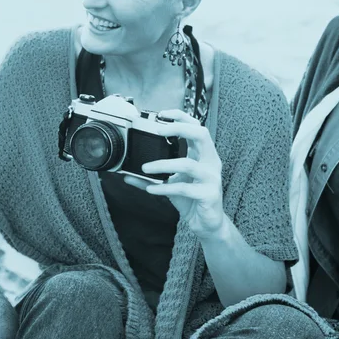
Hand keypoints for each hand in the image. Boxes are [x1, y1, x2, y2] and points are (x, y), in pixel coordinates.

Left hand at [123, 109, 225, 240]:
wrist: (207, 224)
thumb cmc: (192, 200)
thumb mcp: (172, 185)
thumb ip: (153, 177)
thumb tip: (127, 174)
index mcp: (205, 155)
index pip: (197, 127)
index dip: (181, 117)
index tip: (162, 115)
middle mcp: (211, 162)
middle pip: (201, 135)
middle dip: (180, 128)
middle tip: (159, 130)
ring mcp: (211, 178)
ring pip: (188, 164)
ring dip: (164, 165)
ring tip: (145, 168)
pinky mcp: (209, 194)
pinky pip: (183, 188)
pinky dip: (164, 188)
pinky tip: (151, 189)